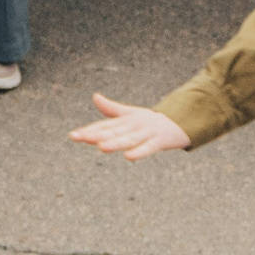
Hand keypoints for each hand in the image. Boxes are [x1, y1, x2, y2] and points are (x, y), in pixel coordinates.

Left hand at [70, 94, 191, 160]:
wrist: (180, 121)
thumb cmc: (151, 120)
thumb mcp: (131, 114)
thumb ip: (111, 109)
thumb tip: (95, 96)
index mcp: (126, 119)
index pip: (105, 126)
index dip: (89, 130)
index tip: (73, 136)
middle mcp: (134, 124)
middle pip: (114, 131)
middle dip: (97, 135)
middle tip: (81, 138)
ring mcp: (147, 132)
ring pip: (128, 139)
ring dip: (115, 143)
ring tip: (102, 147)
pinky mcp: (160, 140)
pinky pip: (148, 147)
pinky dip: (139, 152)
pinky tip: (129, 157)